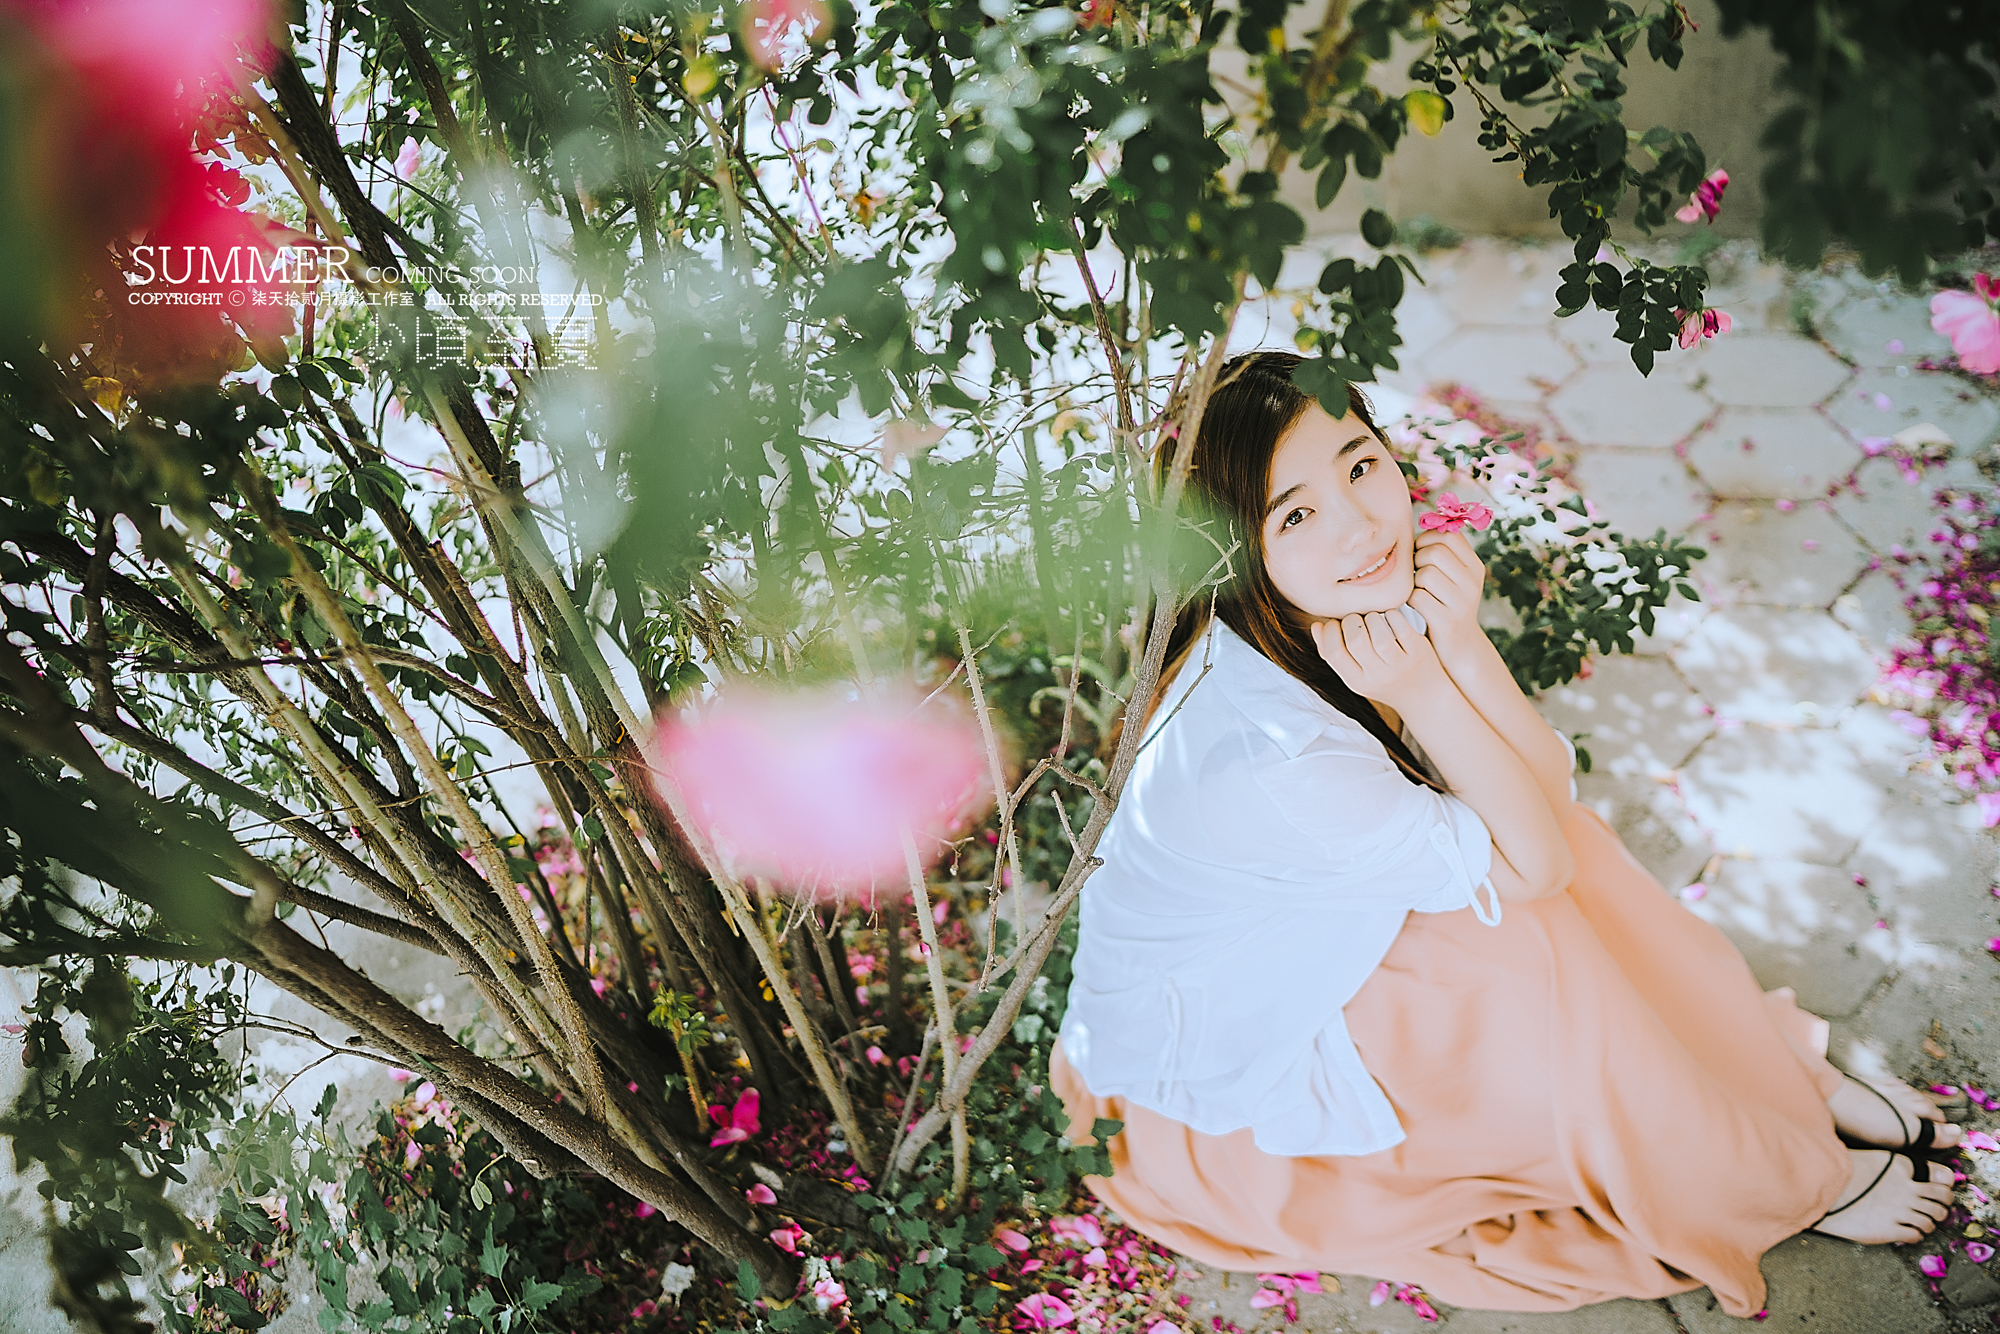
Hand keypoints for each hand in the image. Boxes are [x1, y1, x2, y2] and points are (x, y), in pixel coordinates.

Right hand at [1311, 608, 1445, 706]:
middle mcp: (1378, 676)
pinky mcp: (1418, 651)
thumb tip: (1316, 626)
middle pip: (1355, 639)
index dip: (1329, 632)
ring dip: (1371, 617)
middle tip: (1356, 620)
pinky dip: (1391, 614)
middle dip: (1351, 621)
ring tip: (1373, 620)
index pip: (1333, 652)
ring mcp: (1400, 664)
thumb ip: (1334, 654)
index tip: (1334, 624)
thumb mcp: (1357, 675)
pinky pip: (1399, 623)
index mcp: (1358, 683)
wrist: (1424, 697)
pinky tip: (1390, 619)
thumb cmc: (1384, 681)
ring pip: (1377, 629)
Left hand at [1410, 528, 1485, 661]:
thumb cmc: (1445, 604)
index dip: (1426, 540)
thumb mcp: (1453, 577)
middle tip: (1415, 574)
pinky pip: (1417, 597)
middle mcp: (1473, 582)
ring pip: (1424, 574)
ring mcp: (1462, 603)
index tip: (1420, 553)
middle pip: (1434, 552)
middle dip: (1416, 560)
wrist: (1458, 648)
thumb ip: (1443, 553)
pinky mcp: (1447, 621)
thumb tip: (1424, 518)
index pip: (1448, 535)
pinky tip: (1414, 606)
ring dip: (1412, 582)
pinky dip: (1409, 600)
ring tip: (1417, 591)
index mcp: (1475, 566)